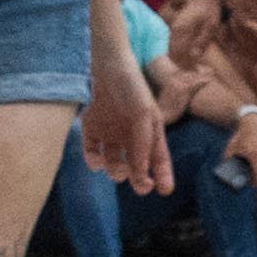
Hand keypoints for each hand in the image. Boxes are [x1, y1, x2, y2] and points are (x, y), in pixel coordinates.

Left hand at [86, 54, 165, 193]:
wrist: (105, 66)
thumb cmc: (132, 87)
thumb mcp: (144, 115)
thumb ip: (143, 143)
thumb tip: (142, 171)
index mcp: (149, 132)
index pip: (159, 159)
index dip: (163, 175)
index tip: (164, 190)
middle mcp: (130, 136)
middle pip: (136, 167)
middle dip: (138, 179)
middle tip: (140, 186)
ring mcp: (111, 134)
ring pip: (114, 164)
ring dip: (115, 171)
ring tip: (115, 168)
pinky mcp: (92, 130)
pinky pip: (92, 153)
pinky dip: (93, 161)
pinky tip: (97, 161)